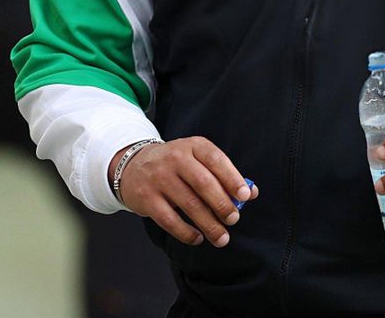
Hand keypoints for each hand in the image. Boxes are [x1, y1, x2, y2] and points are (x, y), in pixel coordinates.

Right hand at [108, 137, 258, 247]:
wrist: (133, 166)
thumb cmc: (176, 165)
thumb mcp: (197, 159)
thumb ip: (223, 174)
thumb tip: (251, 193)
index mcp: (193, 146)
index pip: (216, 159)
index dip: (232, 178)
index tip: (245, 195)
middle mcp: (176, 159)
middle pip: (203, 183)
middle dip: (222, 204)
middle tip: (234, 219)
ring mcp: (159, 178)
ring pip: (189, 204)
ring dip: (208, 224)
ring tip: (222, 237)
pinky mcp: (147, 198)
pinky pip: (170, 220)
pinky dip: (186, 232)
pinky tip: (198, 238)